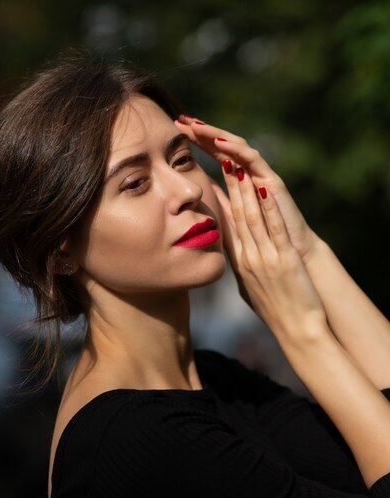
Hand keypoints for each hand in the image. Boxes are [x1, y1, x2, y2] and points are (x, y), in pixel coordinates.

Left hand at [175, 116, 319, 263]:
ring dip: (218, 136)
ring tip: (198, 127)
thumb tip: (204, 196)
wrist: (297, 255)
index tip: (174, 133)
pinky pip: (257, 165)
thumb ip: (224, 208)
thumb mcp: (237, 226)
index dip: (198, 144)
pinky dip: (240, 153)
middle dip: (205, 133)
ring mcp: (264, 177)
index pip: (216, 157)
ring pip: (239, 149)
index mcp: (242, 184)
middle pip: (226, 147)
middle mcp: (252, 176)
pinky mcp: (275, 184)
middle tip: (182, 120)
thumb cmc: (267, 242)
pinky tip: (222, 145)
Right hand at [208, 160, 326, 344]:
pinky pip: (274, 229)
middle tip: (217, 160)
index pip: (225, 225)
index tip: (209, 177)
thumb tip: (235, 258)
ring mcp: (265, 258)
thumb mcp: (250, 289)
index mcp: (239, 263)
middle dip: (227, 185)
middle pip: (235, 215)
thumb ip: (242, 268)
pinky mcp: (284, 260)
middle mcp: (248, 258)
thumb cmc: (275, 311)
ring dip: (243, 190)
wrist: (295, 330)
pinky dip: (269, 207)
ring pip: (251, 218)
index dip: (218, 199)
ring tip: (236, 165)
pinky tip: (265, 189)